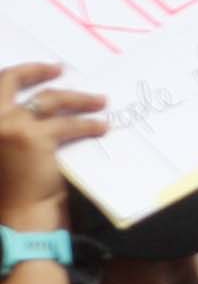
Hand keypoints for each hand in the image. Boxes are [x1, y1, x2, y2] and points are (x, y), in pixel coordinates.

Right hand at [0, 63, 103, 216]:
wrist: (17, 215)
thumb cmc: (10, 189)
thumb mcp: (6, 149)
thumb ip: (13, 127)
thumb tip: (38, 107)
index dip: (19, 75)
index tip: (41, 70)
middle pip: (11, 80)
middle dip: (37, 70)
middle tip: (59, 69)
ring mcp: (10, 125)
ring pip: (50, 99)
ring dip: (79, 98)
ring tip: (101, 101)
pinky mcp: (36, 137)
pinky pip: (70, 124)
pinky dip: (89, 124)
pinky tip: (102, 127)